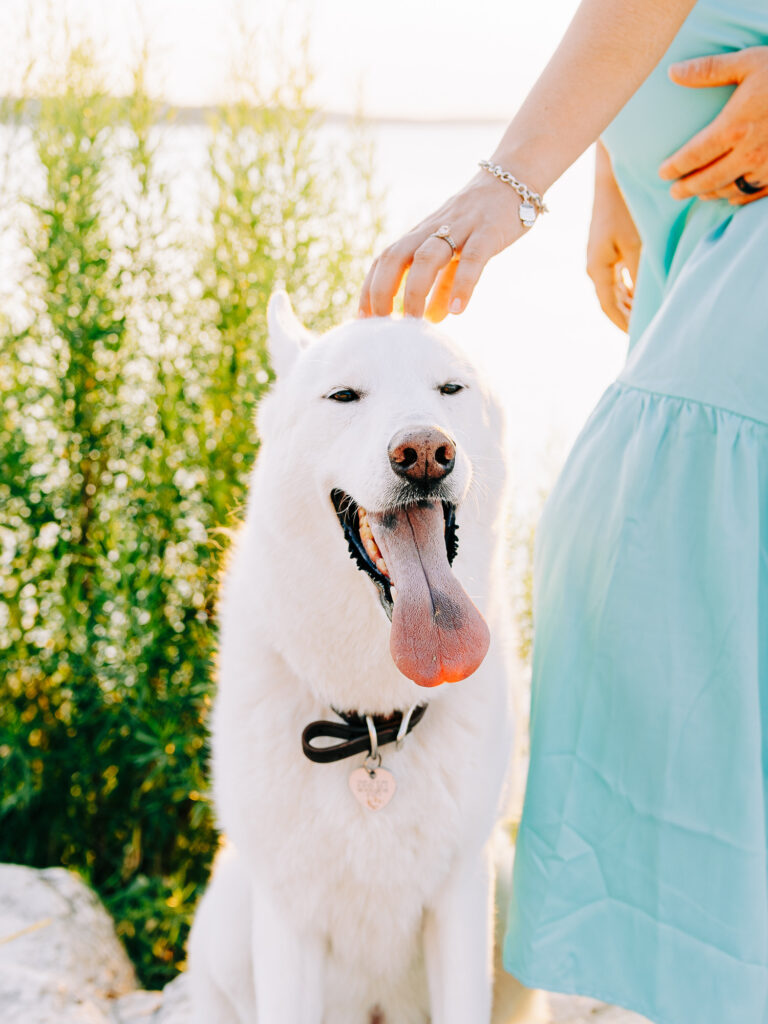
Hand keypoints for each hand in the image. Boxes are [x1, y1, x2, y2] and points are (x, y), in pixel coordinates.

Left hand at [359, 171, 526, 320]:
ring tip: (414, 323)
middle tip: (382, 325)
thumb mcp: (456, 254)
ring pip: (427, 258)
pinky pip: (472, 259)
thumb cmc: (479, 221)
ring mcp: (460, 229)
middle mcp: (433, 230)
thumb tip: (432, 319)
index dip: (370, 288)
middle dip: (382, 291)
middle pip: (395, 257)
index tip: (362, 318)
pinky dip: (462, 285)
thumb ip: (443, 286)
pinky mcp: (488, 231)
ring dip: (415, 291)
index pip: (384, 259)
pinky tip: (457, 311)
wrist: (512, 179)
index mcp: (420, 235)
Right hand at [586, 141, 640, 331]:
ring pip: (616, 291)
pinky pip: (619, 278)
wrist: (613, 176)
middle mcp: (595, 267)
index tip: (641, 336)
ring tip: (649, 313)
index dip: (625, 325)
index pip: (610, 308)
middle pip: (612, 302)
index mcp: (597, 269)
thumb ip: (640, 274)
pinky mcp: (607, 248)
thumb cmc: (624, 208)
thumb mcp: (636, 244)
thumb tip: (648, 299)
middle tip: (648, 329)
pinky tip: (644, 292)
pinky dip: (631, 288)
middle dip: (629, 316)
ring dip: (631, 303)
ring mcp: (600, 258)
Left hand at [659, 46, 767, 204]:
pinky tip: (731, 194)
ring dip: (710, 194)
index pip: (693, 156)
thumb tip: (672, 72)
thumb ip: (709, 70)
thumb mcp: (749, 62)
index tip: (662, 173)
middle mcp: (747, 152)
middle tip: (674, 192)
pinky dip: (738, 197)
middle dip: (687, 188)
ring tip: (699, 193)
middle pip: (707, 180)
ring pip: (729, 190)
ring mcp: (767, 166)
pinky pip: (754, 193)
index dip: (674, 168)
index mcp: (733, 127)